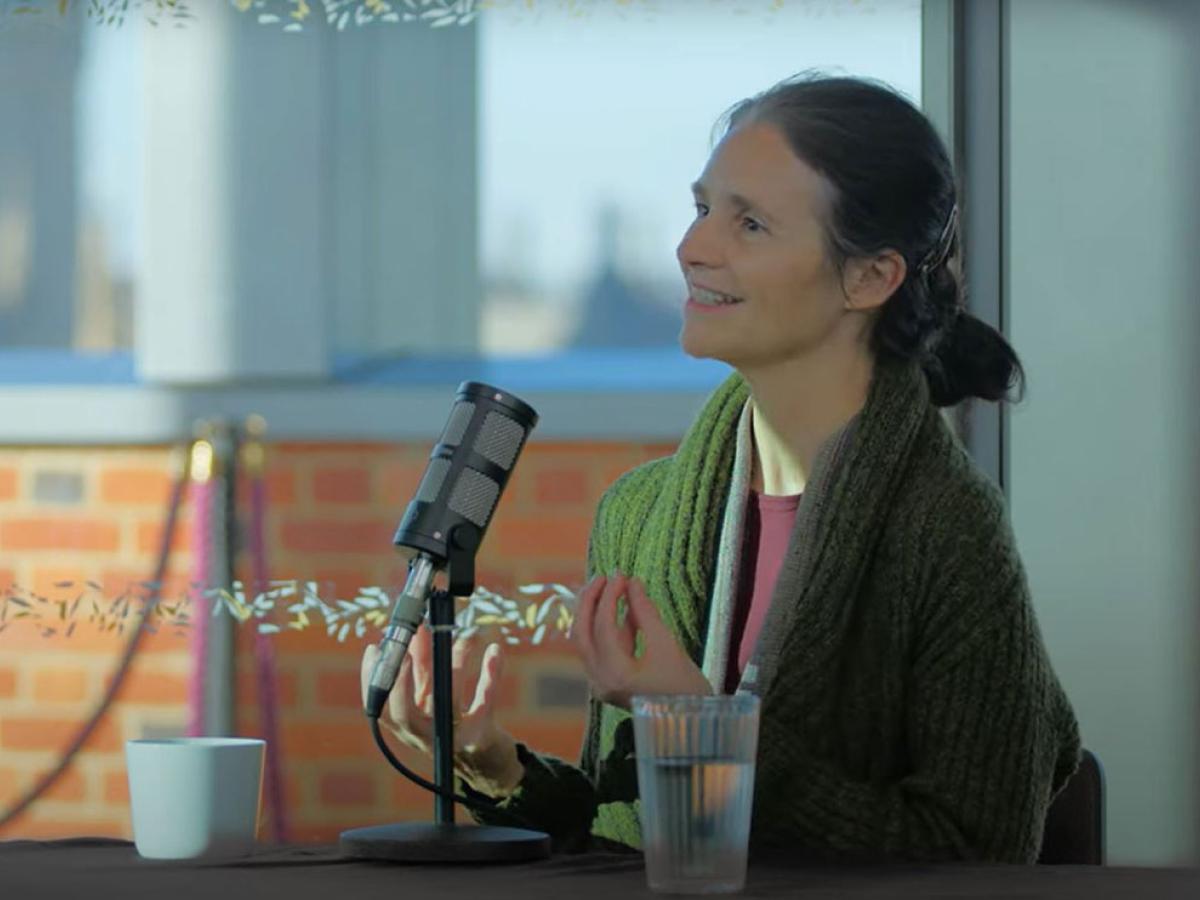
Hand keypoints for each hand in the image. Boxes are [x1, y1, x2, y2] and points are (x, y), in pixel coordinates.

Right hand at [360, 627, 513, 768]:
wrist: (482, 758)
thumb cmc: (450, 719)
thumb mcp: (430, 694)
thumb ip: (421, 665)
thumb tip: (416, 630)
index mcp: (406, 725)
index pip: (379, 707)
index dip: (371, 680)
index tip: (375, 648)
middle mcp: (424, 736)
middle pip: (404, 714)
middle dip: (401, 681)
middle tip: (407, 647)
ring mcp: (452, 739)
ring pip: (448, 702)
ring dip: (456, 663)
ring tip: (466, 636)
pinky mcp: (481, 735)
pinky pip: (484, 704)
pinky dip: (490, 676)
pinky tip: (494, 651)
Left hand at [569, 571, 713, 710]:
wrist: (693, 725)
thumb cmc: (686, 690)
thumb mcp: (668, 646)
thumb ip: (645, 612)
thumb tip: (632, 582)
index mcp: (615, 674)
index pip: (603, 625)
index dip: (611, 596)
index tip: (622, 575)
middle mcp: (601, 682)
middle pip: (583, 632)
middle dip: (591, 601)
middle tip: (605, 577)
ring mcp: (601, 685)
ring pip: (588, 641)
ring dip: (598, 613)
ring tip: (613, 587)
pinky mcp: (608, 684)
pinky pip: (600, 650)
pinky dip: (609, 629)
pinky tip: (624, 610)